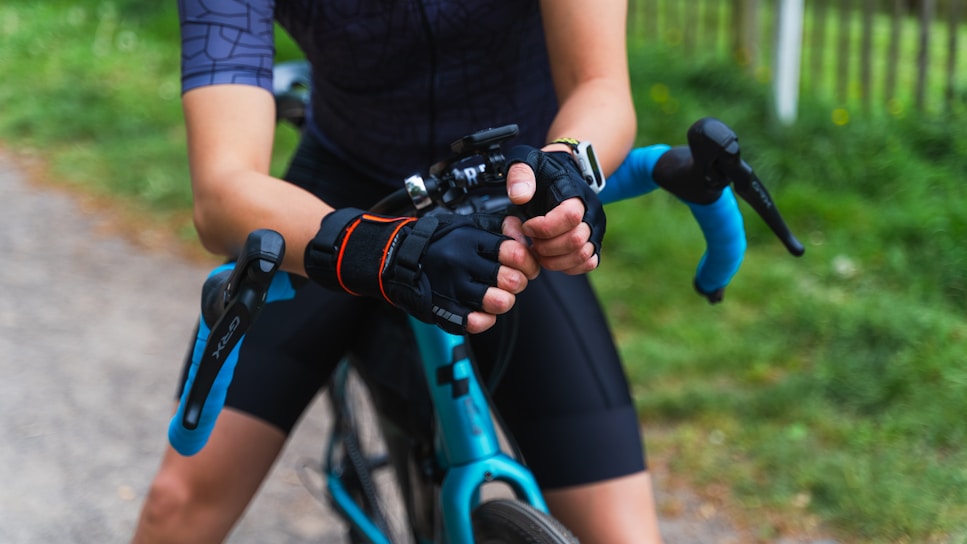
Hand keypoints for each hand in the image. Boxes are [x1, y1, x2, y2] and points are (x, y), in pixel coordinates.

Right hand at [304, 209, 536, 334]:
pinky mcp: (441, 308)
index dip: (527, 262)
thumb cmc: (438, 241)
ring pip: (497, 302)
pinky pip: (473, 322)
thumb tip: (525, 240)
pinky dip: (484, 320)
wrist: (395, 257)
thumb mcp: (468, 224)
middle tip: (511, 283)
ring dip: (504, 302)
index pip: (513, 252)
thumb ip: (499, 229)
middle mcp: (460, 262)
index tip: (525, 266)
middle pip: (510, 279)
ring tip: (498, 297)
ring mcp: (450, 286)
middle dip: (518, 283)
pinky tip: (482, 312)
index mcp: (469, 239)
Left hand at [504, 146, 605, 273]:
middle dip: (547, 246)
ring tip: (538, 250)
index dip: (543, 227)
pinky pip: (589, 263)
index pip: (569, 216)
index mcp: (576, 193)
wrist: (563, 173)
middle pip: (576, 240)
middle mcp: (591, 212)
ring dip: (555, 259)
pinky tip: (551, 257)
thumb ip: (520, 174)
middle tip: (531, 241)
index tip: (527, 226)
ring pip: (583, 255)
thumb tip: (520, 196)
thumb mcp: (526, 162)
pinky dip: (568, 266)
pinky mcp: (594, 242)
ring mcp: (595, 229)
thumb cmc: (542, 171)